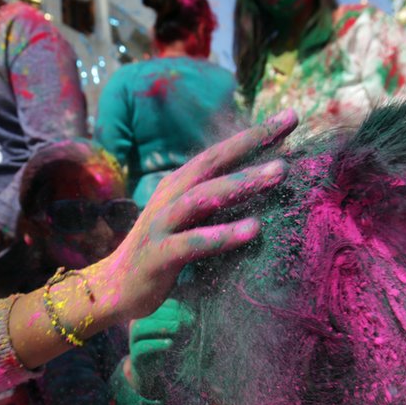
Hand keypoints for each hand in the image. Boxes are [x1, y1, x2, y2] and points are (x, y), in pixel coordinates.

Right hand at [86, 109, 296, 322]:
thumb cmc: (163, 252)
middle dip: (251, 141)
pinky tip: (254, 229)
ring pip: (204, 196)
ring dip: (243, 182)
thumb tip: (262, 187)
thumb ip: (216, 202)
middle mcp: (170, 196)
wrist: (115, 288)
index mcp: (179, 185)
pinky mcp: (159, 255)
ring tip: (280, 173)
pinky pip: (194, 242)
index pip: (219, 153)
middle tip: (290, 122)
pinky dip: (224, 234)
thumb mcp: (190, 221)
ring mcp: (162, 224)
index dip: (253, 134)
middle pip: (212, 161)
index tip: (290, 116)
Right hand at [126, 298, 194, 400]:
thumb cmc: (161, 347)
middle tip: (186, 322)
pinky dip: (156, 344)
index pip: (157, 305)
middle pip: (148, 314)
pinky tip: (170, 343)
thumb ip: (178, 322)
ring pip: (140, 328)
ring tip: (177, 328)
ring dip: (160, 326)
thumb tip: (192, 318)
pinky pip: (141, 347)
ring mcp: (133, 340)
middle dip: (169, 315)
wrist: (147, 371)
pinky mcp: (135, 355)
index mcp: (144, 316)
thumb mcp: (170, 333)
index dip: (174, 307)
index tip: (191, 315)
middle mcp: (135, 325)